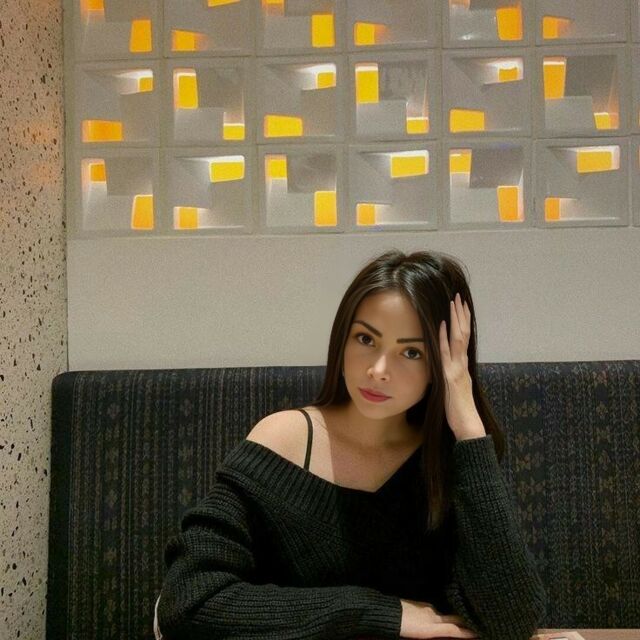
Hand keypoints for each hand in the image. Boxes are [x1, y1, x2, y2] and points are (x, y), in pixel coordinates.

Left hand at [400, 598, 477, 638]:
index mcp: (432, 627)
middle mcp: (433, 615)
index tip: (479, 631)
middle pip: (453, 618)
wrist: (388, 613)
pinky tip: (439, 617)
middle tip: (474, 622)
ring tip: (460, 621)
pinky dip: (441, 614)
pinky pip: (435, 610)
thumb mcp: (422, 634)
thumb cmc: (402, 628)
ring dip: (453, 618)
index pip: (454, 629)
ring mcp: (427, 608)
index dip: (467, 631)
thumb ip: (437, 632)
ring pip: (444, 614)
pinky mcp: (420, 604)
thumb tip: (449, 631)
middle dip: (464, 621)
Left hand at [439, 293, 484, 440]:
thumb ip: (450, 378)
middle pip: (463, 334)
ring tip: (453, 302)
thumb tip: (445, 370)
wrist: (468, 428)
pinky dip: (443, 338)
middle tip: (458, 296)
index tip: (460, 306)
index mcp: (462, 367)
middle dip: (460, 314)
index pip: (463, 339)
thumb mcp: (454, 390)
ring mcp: (458, 369)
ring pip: (458, 339)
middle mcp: (462, 364)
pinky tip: (440, 325)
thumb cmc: (459, 412)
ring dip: (455, 320)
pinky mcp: (451, 377)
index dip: (462, 322)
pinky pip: (446, 354)